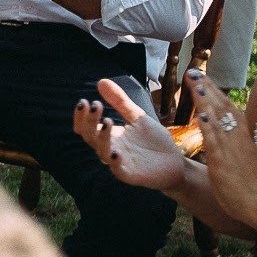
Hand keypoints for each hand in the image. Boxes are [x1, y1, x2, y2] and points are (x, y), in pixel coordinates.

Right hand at [73, 76, 188, 191]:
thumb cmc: (153, 141)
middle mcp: (109, 148)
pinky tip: (116, 153)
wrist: (174, 163)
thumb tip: (101, 81)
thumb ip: (120, 101)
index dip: (82, 116)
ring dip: (102, 137)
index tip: (85, 101)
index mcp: (109, 135)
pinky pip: (118, 170)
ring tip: (107, 121)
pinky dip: (115, 163)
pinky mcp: (130, 175)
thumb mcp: (137, 117)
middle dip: (90, 121)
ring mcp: (118, 162)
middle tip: (95, 105)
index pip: (86, 127)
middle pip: (90, 136)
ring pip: (101, 151)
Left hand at [186, 71, 256, 228]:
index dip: (214, 89)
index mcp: (240, 132)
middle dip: (208, 87)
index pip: (226, 105)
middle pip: (222, 106)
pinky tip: (201, 115)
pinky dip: (209, 127)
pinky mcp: (225, 161)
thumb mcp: (236, 151)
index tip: (201, 75)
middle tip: (194, 71)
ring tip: (197, 83)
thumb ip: (226, 136)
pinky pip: (216, 141)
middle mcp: (238, 136)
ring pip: (219, 119)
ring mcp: (232, 148)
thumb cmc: (244, 178)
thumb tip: (213, 121)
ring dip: (207, 100)